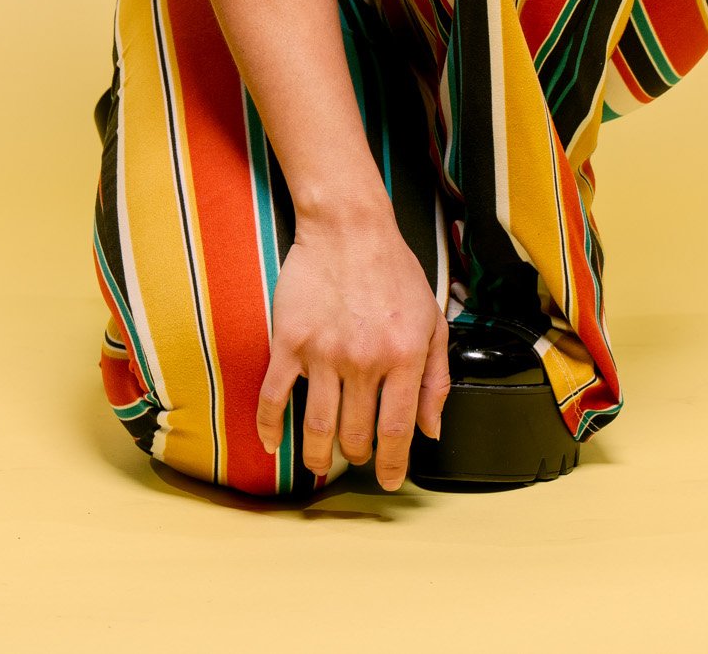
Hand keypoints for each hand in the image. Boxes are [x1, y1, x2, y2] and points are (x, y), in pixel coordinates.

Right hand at [256, 206, 449, 490]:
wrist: (349, 226)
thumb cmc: (394, 269)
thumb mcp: (432, 319)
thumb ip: (437, 378)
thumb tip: (431, 430)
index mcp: (404, 356)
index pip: (397, 431)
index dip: (392, 465)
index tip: (388, 481)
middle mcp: (365, 360)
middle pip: (356, 435)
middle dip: (357, 455)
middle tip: (356, 456)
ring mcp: (324, 353)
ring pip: (318, 427)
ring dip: (318, 455)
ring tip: (319, 461)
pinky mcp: (290, 341)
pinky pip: (274, 397)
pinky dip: (270, 427)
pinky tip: (272, 443)